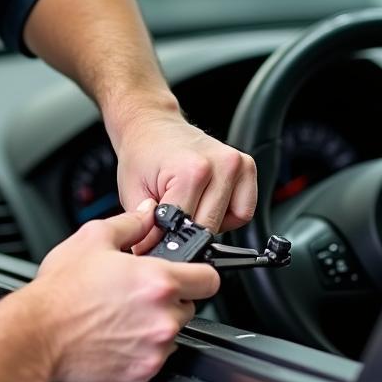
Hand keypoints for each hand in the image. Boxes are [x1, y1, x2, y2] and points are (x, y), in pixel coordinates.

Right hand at [23, 200, 219, 381]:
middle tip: (137, 292)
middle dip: (170, 297)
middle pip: (190, 305)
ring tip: (121, 313)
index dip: (199, 272)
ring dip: (156, 323)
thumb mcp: (93, 238)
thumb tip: (147, 213)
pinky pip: (155, 356)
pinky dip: (141, 347)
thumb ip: (131, 223)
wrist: (37, 334)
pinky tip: (115, 333)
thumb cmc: (61, 291)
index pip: (210, 279)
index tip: (189, 273)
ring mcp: (155, 348)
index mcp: (158, 281)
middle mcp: (163, 317)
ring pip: (172, 332)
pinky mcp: (143, 372)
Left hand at [113, 110, 256, 252]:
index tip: (154, 240)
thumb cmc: (143, 155)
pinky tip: (206, 200)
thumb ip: (144, 228)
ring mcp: (238, 164)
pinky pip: (243, 211)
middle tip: (170, 219)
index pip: (185, 227)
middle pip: (210, 227)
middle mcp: (221, 165)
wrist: (153, 125)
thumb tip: (150, 255)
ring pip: (231, 222)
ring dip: (209, 222)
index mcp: (191, 170)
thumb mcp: (134, 193)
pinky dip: (227, 214)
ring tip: (190, 204)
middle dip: (186, 232)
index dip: (165, 240)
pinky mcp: (247, 166)